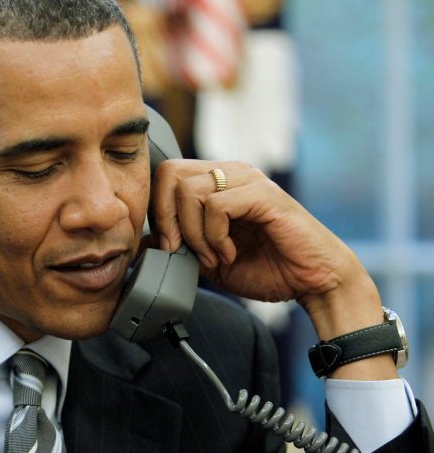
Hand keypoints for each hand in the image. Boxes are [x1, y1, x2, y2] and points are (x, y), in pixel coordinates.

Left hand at [150, 159, 396, 378]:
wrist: (311, 282)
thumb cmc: (266, 269)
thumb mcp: (208, 260)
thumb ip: (179, 245)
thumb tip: (142, 240)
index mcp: (216, 182)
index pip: (166, 174)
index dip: (158, 210)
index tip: (170, 246)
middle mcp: (230, 172)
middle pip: (170, 174)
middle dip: (168, 219)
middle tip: (183, 251)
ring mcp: (247, 179)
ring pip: (190, 190)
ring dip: (194, 233)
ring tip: (215, 256)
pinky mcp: (263, 193)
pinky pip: (217, 205)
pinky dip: (215, 236)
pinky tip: (230, 253)